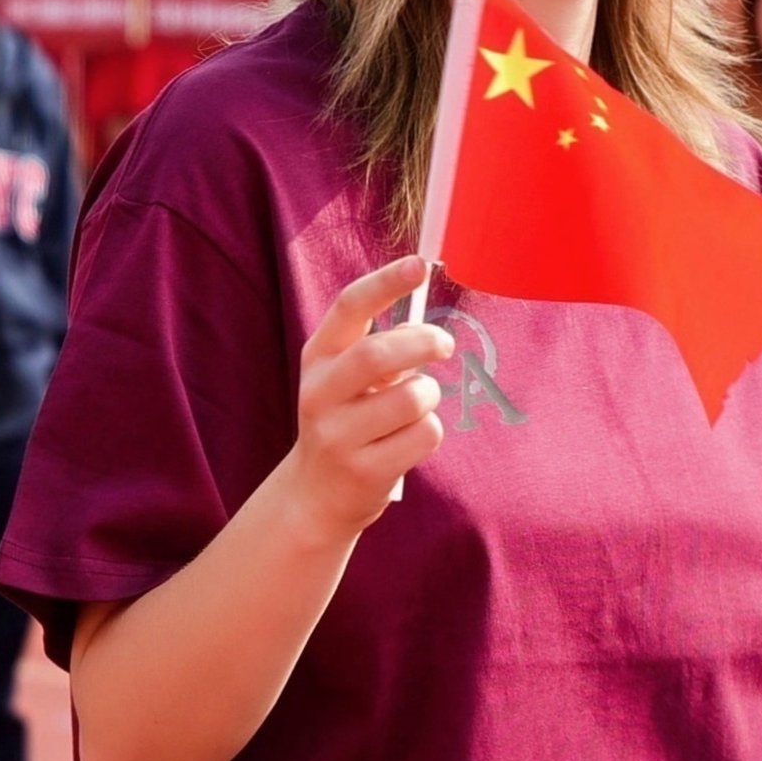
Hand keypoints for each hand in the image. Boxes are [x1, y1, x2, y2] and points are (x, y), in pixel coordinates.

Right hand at [282, 255, 448, 537]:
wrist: (317, 495)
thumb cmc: (345, 420)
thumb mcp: (344, 377)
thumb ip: (376, 344)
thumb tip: (426, 310)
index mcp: (318, 357)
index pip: (349, 307)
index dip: (386, 283)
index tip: (420, 265)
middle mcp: (319, 393)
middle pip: (377, 354)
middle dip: (423, 342)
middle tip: (444, 344)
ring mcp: (337, 435)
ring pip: (411, 398)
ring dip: (429, 394)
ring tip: (417, 404)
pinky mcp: (364, 471)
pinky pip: (423, 435)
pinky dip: (429, 431)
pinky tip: (408, 439)